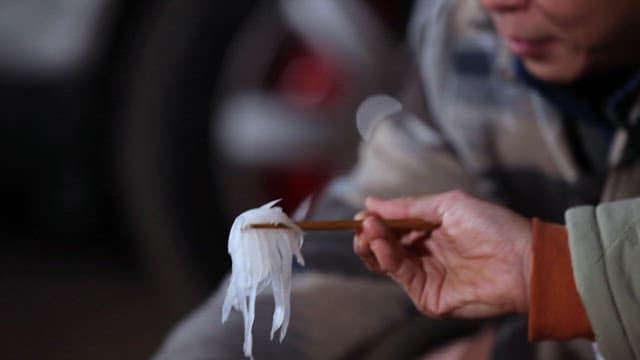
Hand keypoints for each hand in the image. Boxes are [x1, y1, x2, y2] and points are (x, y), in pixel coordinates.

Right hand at [354, 190, 531, 317]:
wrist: (524, 261)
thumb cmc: (494, 227)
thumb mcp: (449, 205)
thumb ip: (409, 207)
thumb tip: (371, 203)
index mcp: (430, 232)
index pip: (393, 228)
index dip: (376, 221)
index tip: (363, 214)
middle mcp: (425, 254)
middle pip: (384, 247)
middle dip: (369, 234)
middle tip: (363, 224)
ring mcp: (426, 276)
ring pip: (386, 263)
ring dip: (374, 245)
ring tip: (370, 230)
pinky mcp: (428, 297)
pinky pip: (400, 276)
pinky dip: (387, 259)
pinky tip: (383, 244)